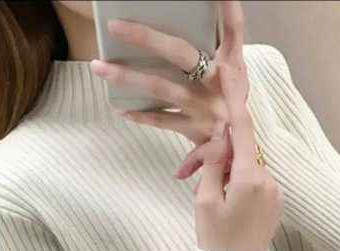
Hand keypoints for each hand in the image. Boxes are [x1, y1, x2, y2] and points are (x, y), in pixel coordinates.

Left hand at [90, 0, 247, 156]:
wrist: (240, 148)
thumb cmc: (231, 103)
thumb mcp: (236, 75)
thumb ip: (220, 46)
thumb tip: (211, 8)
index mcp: (231, 65)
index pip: (233, 30)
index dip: (227, 9)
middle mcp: (218, 84)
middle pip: (182, 54)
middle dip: (148, 38)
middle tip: (116, 25)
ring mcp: (203, 108)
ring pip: (162, 88)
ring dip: (129, 77)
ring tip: (99, 66)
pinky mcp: (193, 129)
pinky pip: (162, 120)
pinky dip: (141, 115)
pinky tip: (121, 108)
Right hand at [194, 66, 283, 250]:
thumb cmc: (216, 240)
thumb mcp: (204, 200)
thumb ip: (214, 161)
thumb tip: (221, 130)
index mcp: (250, 178)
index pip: (242, 128)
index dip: (234, 98)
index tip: (228, 71)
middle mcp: (269, 180)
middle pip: (239, 150)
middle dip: (214, 156)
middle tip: (185, 173)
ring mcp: (275, 191)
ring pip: (245, 167)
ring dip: (223, 173)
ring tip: (204, 196)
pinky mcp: (276, 201)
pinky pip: (254, 181)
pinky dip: (236, 184)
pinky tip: (222, 201)